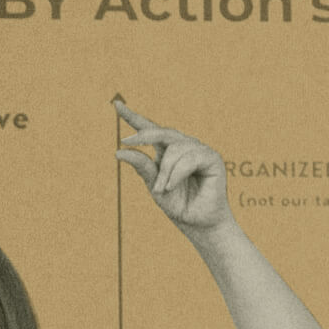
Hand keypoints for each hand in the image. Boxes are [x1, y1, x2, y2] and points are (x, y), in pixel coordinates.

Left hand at [115, 98, 233, 232]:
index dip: (134, 117)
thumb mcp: (154, 186)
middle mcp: (183, 147)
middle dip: (144, 135)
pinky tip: (171, 185)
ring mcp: (199, 150)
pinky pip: (189, 157)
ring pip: (174, 148)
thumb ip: (142, 167)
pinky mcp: (212, 158)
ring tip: (163, 189)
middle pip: (162, 133)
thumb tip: (119, 151)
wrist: (200, 224)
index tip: (116, 104)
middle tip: (126, 140)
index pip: (150, 130)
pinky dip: (177, 172)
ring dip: (165, 170)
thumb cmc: (179, 205)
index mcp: (167, 151)